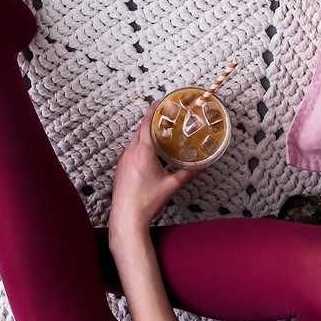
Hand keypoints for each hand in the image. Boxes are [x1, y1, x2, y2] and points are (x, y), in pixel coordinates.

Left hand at [109, 101, 194, 245]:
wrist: (126, 219)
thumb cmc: (147, 202)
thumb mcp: (171, 186)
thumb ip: (187, 174)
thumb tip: (201, 166)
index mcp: (143, 152)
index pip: (146, 124)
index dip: (152, 111)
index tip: (158, 102)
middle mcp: (130, 152)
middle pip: (140, 130)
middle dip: (150, 122)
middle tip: (162, 117)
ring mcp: (122, 160)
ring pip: (133, 141)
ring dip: (144, 135)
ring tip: (156, 133)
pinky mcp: (119, 169)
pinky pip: (129, 151)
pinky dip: (138, 146)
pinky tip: (146, 153)